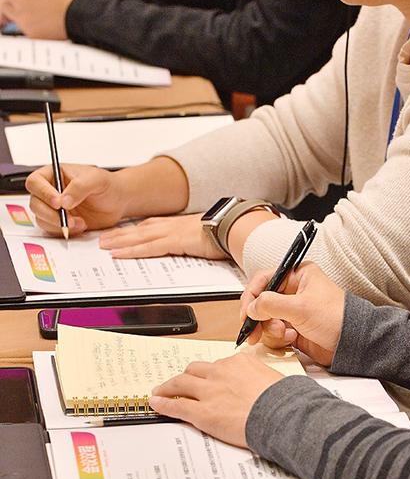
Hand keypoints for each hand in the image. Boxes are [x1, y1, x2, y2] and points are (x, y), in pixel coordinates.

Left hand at [0, 0, 85, 38]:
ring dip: (23, 10)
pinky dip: (32, 21)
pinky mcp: (37, 37)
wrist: (85, 14)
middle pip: (6, 5)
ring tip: (41, 6)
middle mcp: (21, 14)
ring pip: (16, 17)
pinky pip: (27, 27)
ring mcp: (28, 27)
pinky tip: (46, 16)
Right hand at [27, 164, 127, 235]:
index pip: (36, 182)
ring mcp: (54, 208)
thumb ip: (80, 187)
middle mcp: (51, 191)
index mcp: (54, 174)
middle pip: (35, 203)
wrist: (118, 201)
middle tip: (68, 218)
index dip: (43, 193)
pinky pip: (52, 229)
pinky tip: (81, 226)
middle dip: (50, 213)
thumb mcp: (97, 180)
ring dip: (58, 224)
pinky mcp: (60, 222)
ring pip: (41, 218)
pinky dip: (64, 231)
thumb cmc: (108, 185)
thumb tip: (64, 201)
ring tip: (79, 222)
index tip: (58, 202)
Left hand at [99, 213, 225, 259]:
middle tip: (103, 237)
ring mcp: (172, 232)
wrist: (237, 226)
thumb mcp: (210, 233)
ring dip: (119, 241)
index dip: (135, 229)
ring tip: (103, 245)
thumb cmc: (229, 230)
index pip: (153, 225)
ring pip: (139, 237)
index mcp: (181, 224)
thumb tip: (202, 243)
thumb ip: (201, 238)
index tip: (123, 231)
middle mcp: (173, 225)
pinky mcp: (174, 241)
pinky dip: (131, 250)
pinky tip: (118, 254)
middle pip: (140, 229)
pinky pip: (148, 247)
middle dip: (121, 233)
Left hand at [149, 351, 284, 446]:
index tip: (204, 378)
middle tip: (177, 383)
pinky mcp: (202, 412)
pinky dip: (163, 404)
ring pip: (180, 384)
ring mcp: (209, 392)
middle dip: (185, 376)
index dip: (208, 374)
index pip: (217, 365)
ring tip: (159, 391)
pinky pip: (176, 406)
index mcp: (239, 362)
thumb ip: (260, 378)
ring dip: (167, 387)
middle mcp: (221, 372)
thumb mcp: (273, 379)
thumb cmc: (284, 401)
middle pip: (194, 370)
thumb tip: (262, 384)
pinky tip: (155, 404)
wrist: (282, 416)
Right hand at [239, 261, 345, 366]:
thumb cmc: (337, 318)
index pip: (264, 279)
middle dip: (259, 317)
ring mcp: (293, 311)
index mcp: (298, 275)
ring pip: (266, 319)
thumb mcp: (301, 307)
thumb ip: (271, 304)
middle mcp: (294, 291)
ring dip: (270, 329)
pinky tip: (292, 339)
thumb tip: (252, 306)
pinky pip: (274, 333)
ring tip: (284, 334)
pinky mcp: (294, 328)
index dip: (252, 295)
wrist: (352, 343)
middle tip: (254, 331)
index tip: (246, 312)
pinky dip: (278, 338)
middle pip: (262, 301)